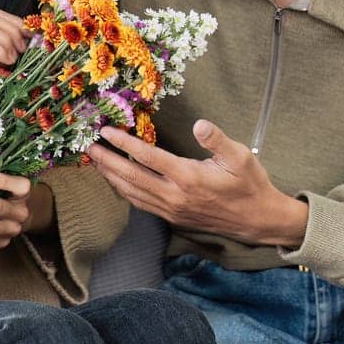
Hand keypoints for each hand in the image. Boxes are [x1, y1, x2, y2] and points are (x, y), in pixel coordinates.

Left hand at [87, 119, 309, 248]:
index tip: (106, 131)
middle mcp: (175, 196)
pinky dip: (124, 191)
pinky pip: (141, 204)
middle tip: (87, 147)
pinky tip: (117, 181)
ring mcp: (172, 209)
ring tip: (95, 162)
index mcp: (188, 177)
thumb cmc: (249, 184)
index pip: (148, 158)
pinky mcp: (173, 216)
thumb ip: (217, 139)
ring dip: (111, 177)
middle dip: (107, 161)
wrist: (256, 219)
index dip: (124, 144)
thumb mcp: (240, 156)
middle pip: (131, 177)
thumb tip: (199, 124)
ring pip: (132, 193)